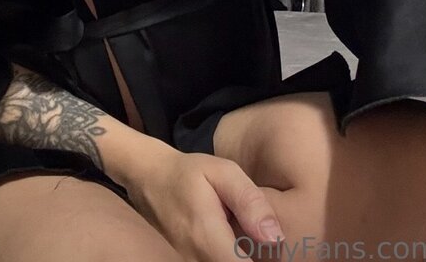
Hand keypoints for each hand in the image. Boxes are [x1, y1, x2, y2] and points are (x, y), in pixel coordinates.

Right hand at [124, 148, 284, 261]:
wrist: (149, 178)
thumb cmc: (189, 173)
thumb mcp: (224, 172)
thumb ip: (250, 202)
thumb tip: (275, 238)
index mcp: (207, 239)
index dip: (264, 261)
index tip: (269, 245)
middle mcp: (193, 260)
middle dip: (252, 257)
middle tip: (253, 235)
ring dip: (237, 256)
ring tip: (239, 236)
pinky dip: (223, 257)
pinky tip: (228, 242)